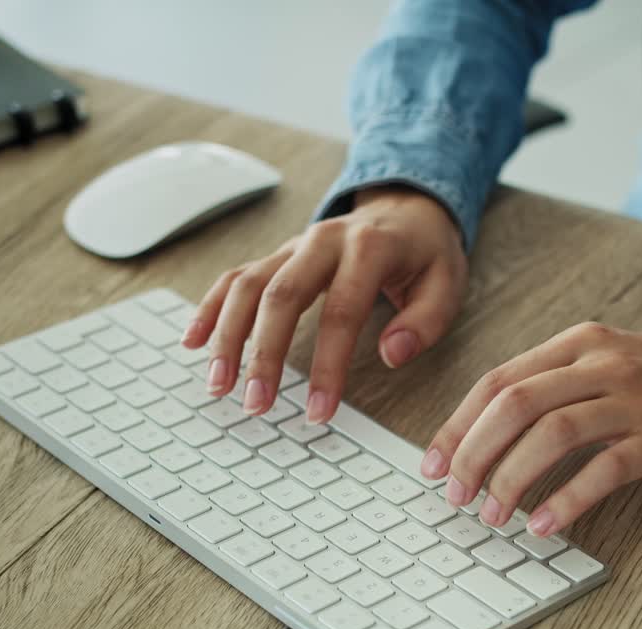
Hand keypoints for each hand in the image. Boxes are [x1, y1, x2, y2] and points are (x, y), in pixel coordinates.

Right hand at [183, 186, 467, 422]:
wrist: (406, 206)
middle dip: (264, 354)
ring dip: (228, 336)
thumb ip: (425, 321)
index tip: (320, 410)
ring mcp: (294, 245)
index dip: (329, 365)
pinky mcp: (277, 255)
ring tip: (218, 385)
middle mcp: (323, 241)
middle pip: (281, 296)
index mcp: (369, 248)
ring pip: (248, 285)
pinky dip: (211, 308)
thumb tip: (392, 354)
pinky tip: (194, 341)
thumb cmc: (425, 253)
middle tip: (255, 403)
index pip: (342, 311)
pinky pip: (235, 277)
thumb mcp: (448, 283)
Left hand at [421, 323, 641, 536]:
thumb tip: (483, 434)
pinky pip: (602, 469)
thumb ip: (550, 387)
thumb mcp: (604, 365)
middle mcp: (599, 363)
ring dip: (511, 478)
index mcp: (577, 344)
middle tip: (455, 494)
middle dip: (473, 453)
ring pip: (550, 434)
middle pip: (513, 404)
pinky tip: (543, 524)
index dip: (458, 425)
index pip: (497, 382)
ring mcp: (631, 399)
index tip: (434, 464)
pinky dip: (565, 499)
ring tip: (494, 515)